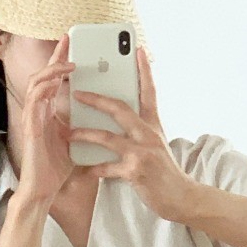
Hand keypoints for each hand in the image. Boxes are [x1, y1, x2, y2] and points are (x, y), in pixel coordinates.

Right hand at [15, 33, 76, 204]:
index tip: (74, 47)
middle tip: (68, 39)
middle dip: (56, 55)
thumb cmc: (57, 168)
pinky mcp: (30, 125)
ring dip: (52, 68)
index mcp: (49, 113)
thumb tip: (101, 114)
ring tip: (69, 60)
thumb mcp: (74, 139)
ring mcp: (33, 117)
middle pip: (45, 75)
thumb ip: (81, 123)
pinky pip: (35, 98)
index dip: (62, 62)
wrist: (44, 189)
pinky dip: (46, 86)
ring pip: (37, 81)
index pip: (55, 81)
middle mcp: (39, 111)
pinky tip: (58, 80)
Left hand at [67, 46, 197, 221]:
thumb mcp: (156, 144)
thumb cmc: (164, 171)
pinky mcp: (135, 172)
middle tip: (77, 92)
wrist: (179, 197)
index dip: (144, 70)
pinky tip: (84, 168)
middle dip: (96, 99)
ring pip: (108, 137)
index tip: (138, 50)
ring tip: (68, 132)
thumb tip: (120, 118)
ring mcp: (142, 152)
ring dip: (85, 134)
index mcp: (153, 125)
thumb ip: (140, 130)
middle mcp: (148, 134)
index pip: (149, 91)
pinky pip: (107, 167)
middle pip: (120, 109)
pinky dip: (94, 168)